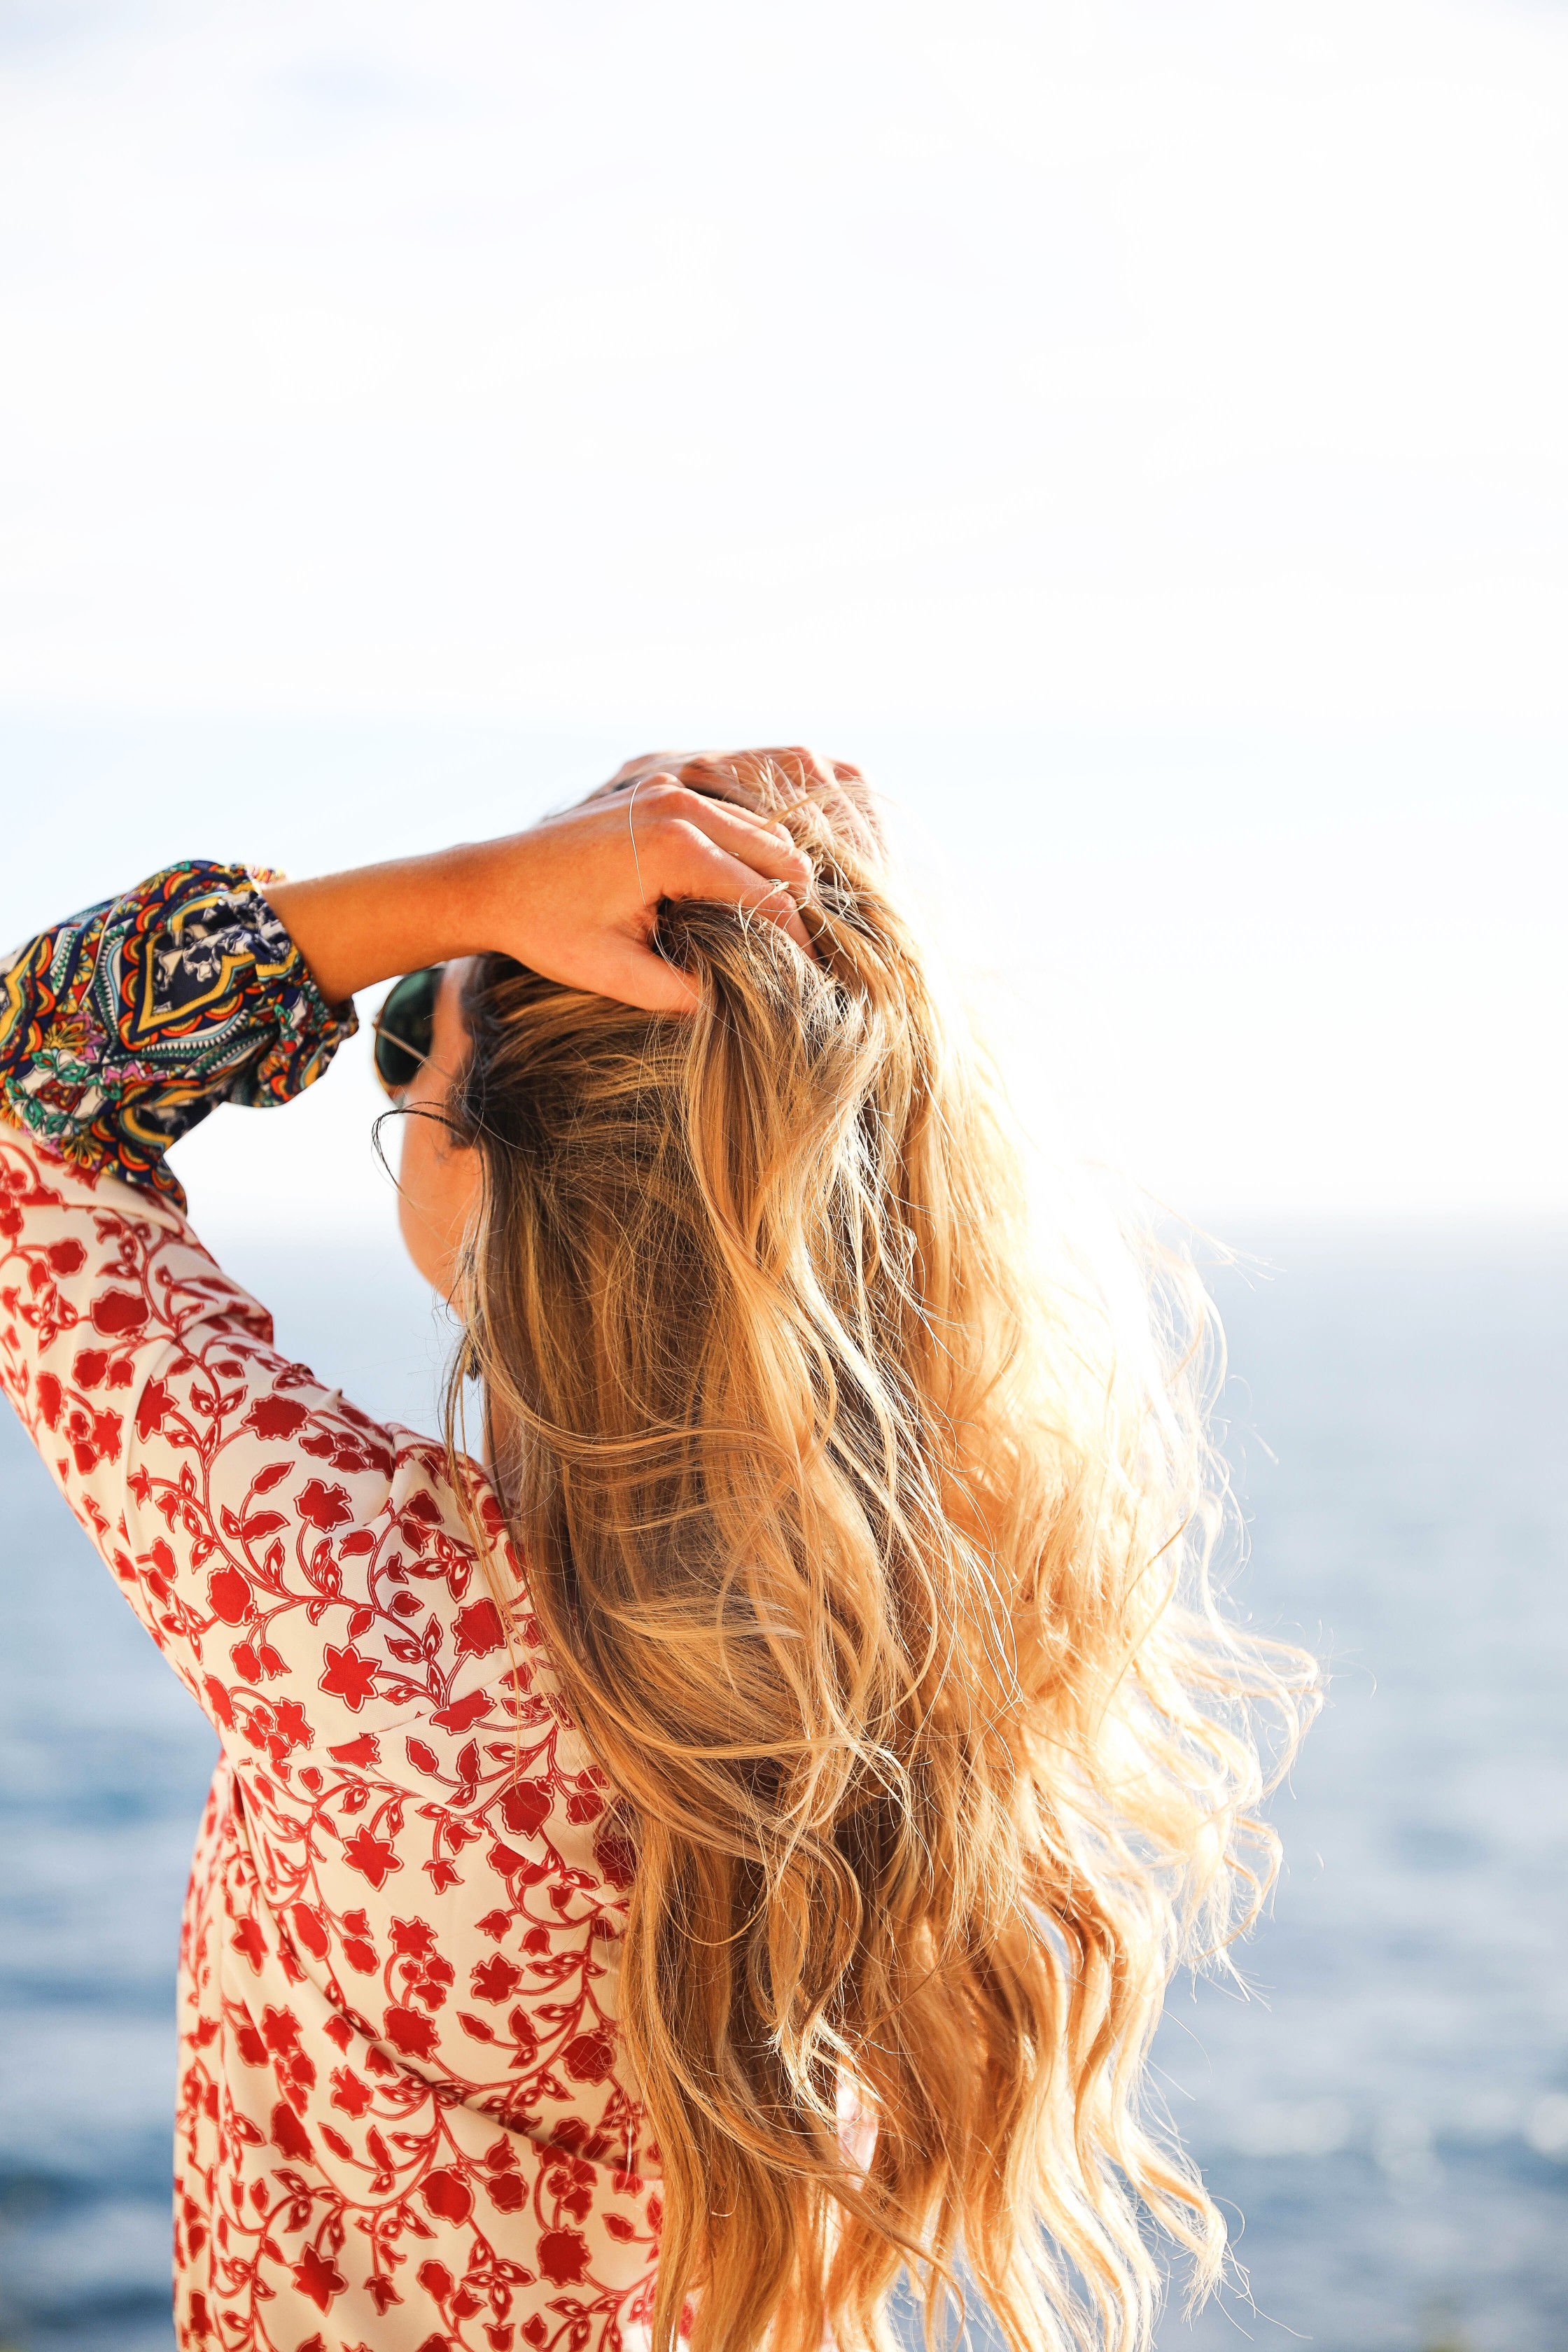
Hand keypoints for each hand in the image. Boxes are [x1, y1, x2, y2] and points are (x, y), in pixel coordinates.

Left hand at [465, 763, 816, 1011]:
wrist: (490, 881)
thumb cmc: (546, 930)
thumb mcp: (616, 974)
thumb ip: (682, 991)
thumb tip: (739, 1005)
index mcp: (676, 849)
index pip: (768, 895)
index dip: (798, 940)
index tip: (813, 977)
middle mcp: (680, 807)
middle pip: (779, 853)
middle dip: (798, 904)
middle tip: (805, 952)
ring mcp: (669, 791)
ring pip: (760, 830)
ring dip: (777, 875)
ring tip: (781, 927)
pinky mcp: (658, 789)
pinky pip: (728, 816)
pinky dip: (748, 850)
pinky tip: (745, 891)